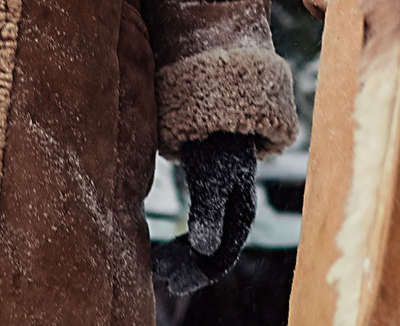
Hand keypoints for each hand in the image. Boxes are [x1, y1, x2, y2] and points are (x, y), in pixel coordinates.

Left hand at [152, 132, 259, 295]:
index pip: (222, 255)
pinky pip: (203, 226)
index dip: (197, 274)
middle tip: (158, 276)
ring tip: (157, 264)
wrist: (221, 115)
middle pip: (214, 251)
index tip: (171, 285)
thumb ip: (208, 211)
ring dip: (184, 255)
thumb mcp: (210, 175)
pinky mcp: (215, 192)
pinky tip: (168, 244)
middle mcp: (237, 212)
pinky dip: (185, 240)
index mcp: (242, 212)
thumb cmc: (215, 143)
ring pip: (208, 240)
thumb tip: (203, 249)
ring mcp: (228, 203)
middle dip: (186, 266)